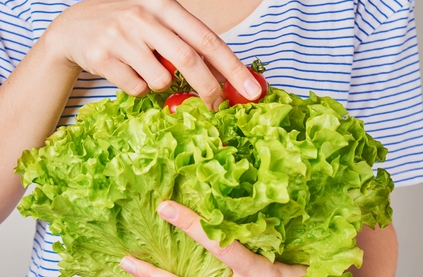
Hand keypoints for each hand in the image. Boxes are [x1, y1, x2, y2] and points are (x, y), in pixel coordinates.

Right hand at [46, 0, 261, 110]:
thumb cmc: (128, 28)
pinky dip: (138, 88)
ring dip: (160, 85)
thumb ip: (186, 44)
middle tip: (217, 106)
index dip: (233, 68)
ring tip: (143, 69)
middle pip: (189, 61)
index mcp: (164, 6)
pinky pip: (136, 88)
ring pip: (160, 80)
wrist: (75, 26)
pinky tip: (125, 71)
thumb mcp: (158, 24)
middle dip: (208, 89)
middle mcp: (143, 17)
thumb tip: (223, 78)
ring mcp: (120, 36)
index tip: (252, 91)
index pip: (208, 39)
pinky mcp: (101, 56)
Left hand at [120, 201, 307, 276]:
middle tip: (127, 260)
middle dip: (156, 276)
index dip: (194, 227)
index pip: (224, 249)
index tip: (166, 207)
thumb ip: (291, 221)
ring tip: (130, 265)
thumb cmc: (324, 266)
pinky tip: (158, 271)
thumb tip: (278, 184)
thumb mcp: (311, 247)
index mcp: (264, 272)